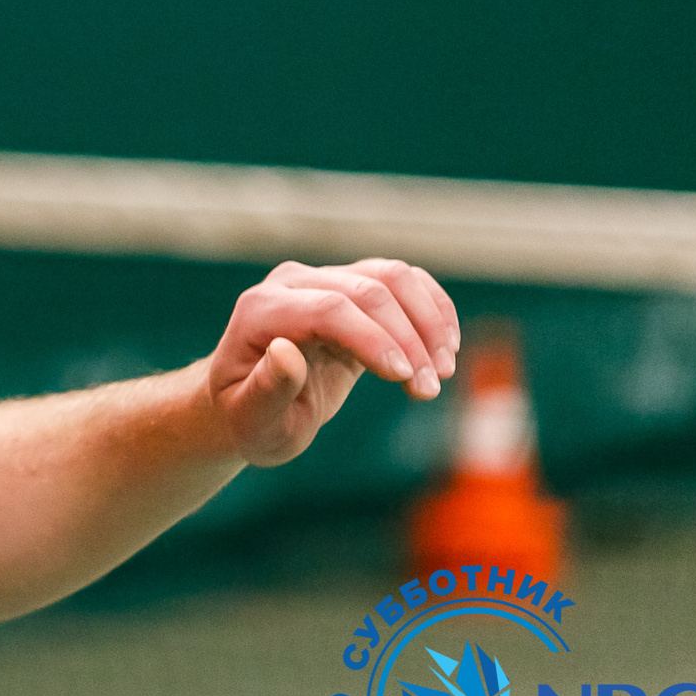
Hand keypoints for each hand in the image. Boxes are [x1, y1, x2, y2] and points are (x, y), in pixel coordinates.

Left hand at [207, 258, 459, 467]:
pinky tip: (446, 349)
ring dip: (429, 322)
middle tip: (429, 390)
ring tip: (441, 373)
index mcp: (260, 311)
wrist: (253, 403)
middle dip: (409, 340)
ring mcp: (324, 280)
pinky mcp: (352, 289)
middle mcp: (291, 284)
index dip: (373, 339)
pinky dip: (432, 309)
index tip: (406, 378)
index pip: (328, 309)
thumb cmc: (250, 417)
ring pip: (392, 277)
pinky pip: (403, 281)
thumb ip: (267, 389)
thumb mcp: (252, 419)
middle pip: (367, 290)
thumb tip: (285, 351)